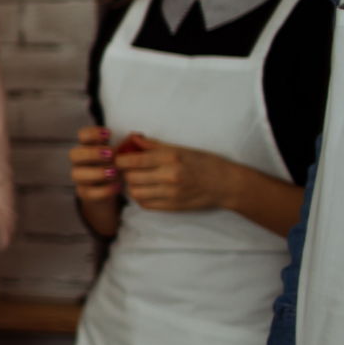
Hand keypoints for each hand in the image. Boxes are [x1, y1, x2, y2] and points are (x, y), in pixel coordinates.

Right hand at [70, 126, 123, 203]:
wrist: (109, 190)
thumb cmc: (115, 166)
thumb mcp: (122, 155)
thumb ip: (128, 145)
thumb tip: (138, 136)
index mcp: (88, 147)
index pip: (82, 135)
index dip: (92, 133)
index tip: (109, 134)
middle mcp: (80, 162)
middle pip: (74, 154)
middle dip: (92, 153)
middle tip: (111, 154)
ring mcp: (81, 178)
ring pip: (77, 174)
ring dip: (96, 172)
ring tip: (114, 172)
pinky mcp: (85, 193)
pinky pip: (89, 193)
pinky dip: (104, 190)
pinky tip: (117, 187)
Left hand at [116, 134, 240, 212]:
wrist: (225, 184)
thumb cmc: (204, 162)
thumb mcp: (180, 149)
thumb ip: (154, 145)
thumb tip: (133, 138)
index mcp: (171, 157)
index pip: (133, 161)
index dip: (120, 160)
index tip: (118, 159)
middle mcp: (169, 176)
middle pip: (131, 178)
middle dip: (125, 173)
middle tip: (129, 169)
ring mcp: (171, 193)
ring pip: (135, 193)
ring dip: (132, 186)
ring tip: (137, 180)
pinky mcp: (173, 206)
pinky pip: (145, 204)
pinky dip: (140, 198)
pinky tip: (146, 191)